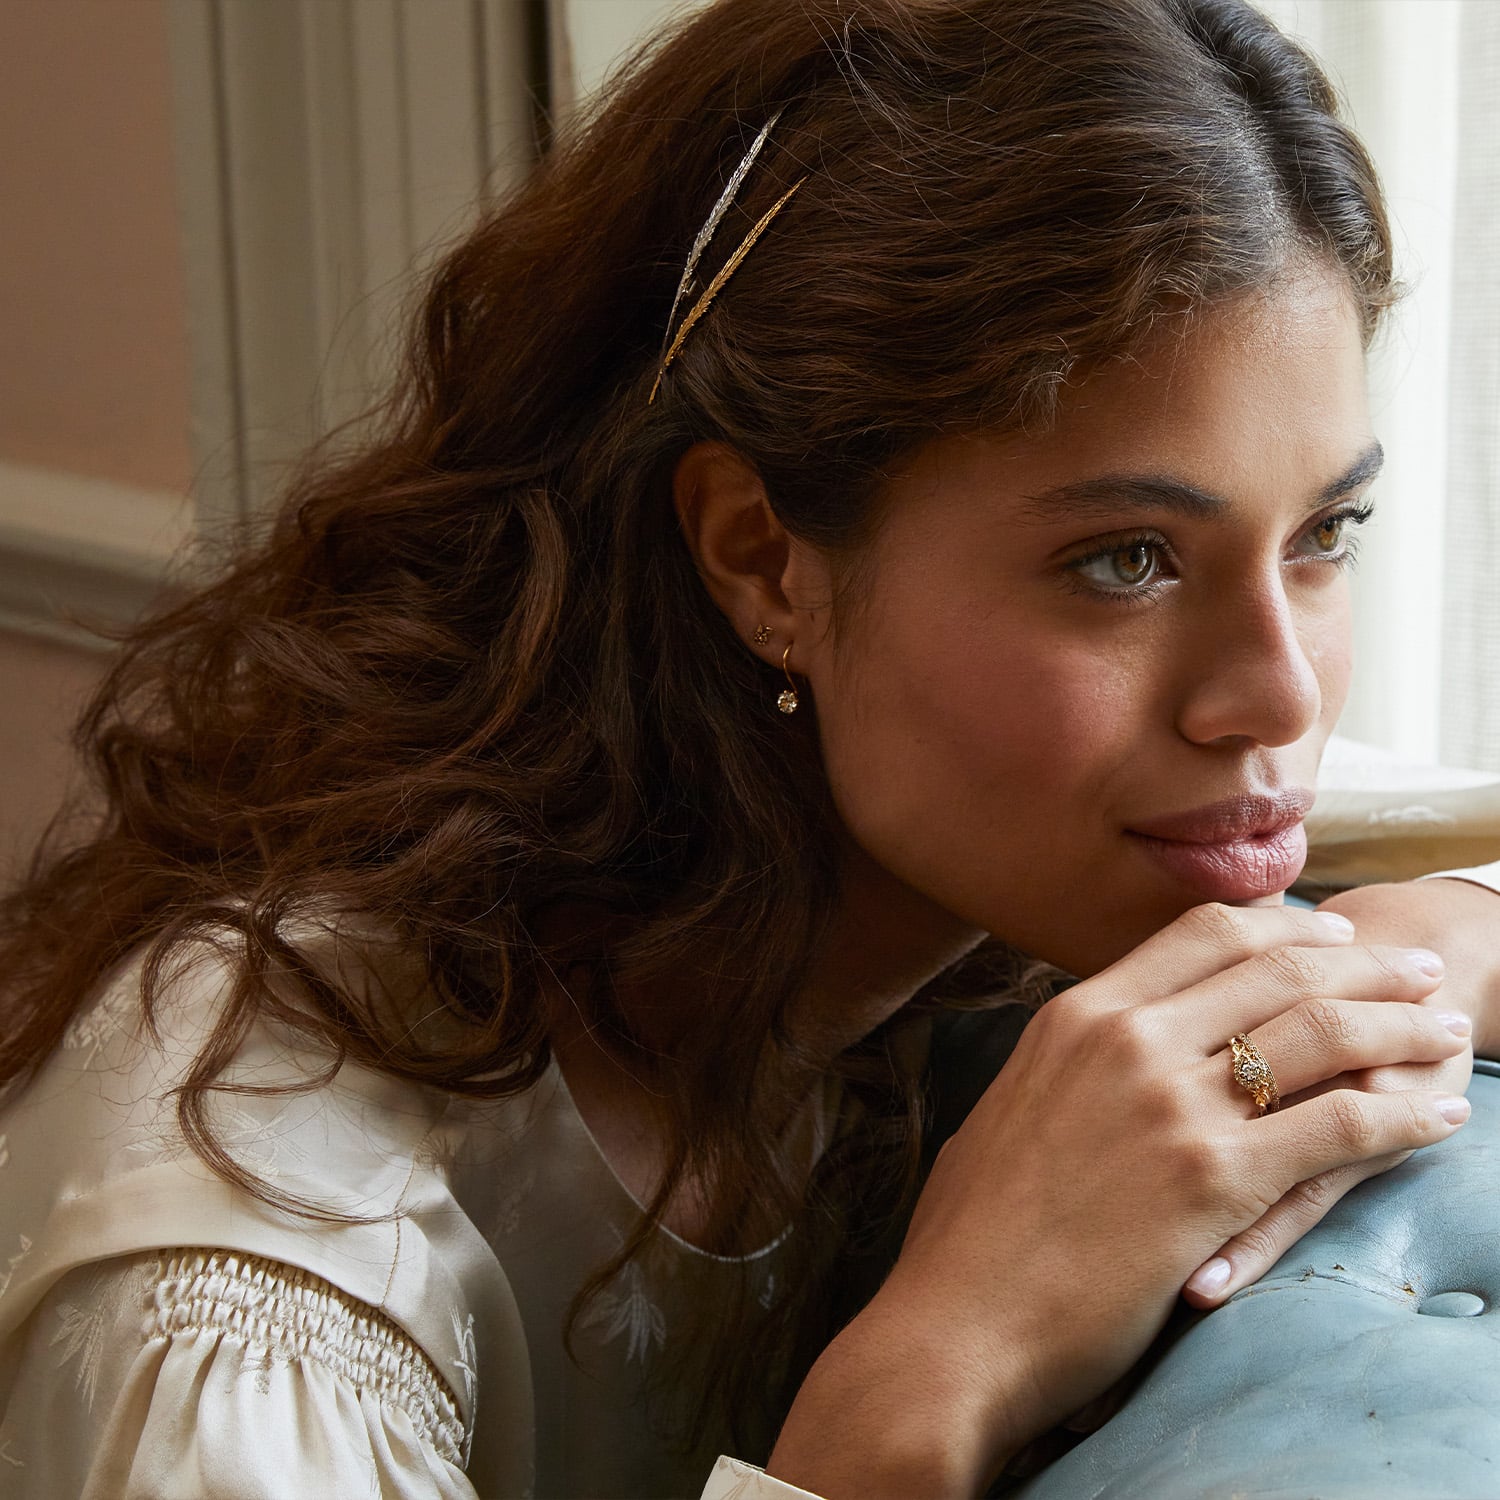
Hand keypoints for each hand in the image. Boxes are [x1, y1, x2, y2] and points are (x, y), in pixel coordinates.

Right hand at [769, 903, 1470, 1499]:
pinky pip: (1339, 1126)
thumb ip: (1064, 1068)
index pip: (1203, 933)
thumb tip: (1090, 1059)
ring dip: (1400, 1026)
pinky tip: (1438, 1118)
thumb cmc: (971, 1236)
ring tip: (1445, 1034)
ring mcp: (1170, 1104)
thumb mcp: (1009, 1111)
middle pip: (1275, 966)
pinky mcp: (1213, 1179)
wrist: (956, 1322)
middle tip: (1416, 975)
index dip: (1284, 927)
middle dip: (1365, 966)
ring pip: (1320, 1032)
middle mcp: (1127, 1039)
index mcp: (1076, 1016)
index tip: (1334, 939)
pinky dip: (1403, 1117)